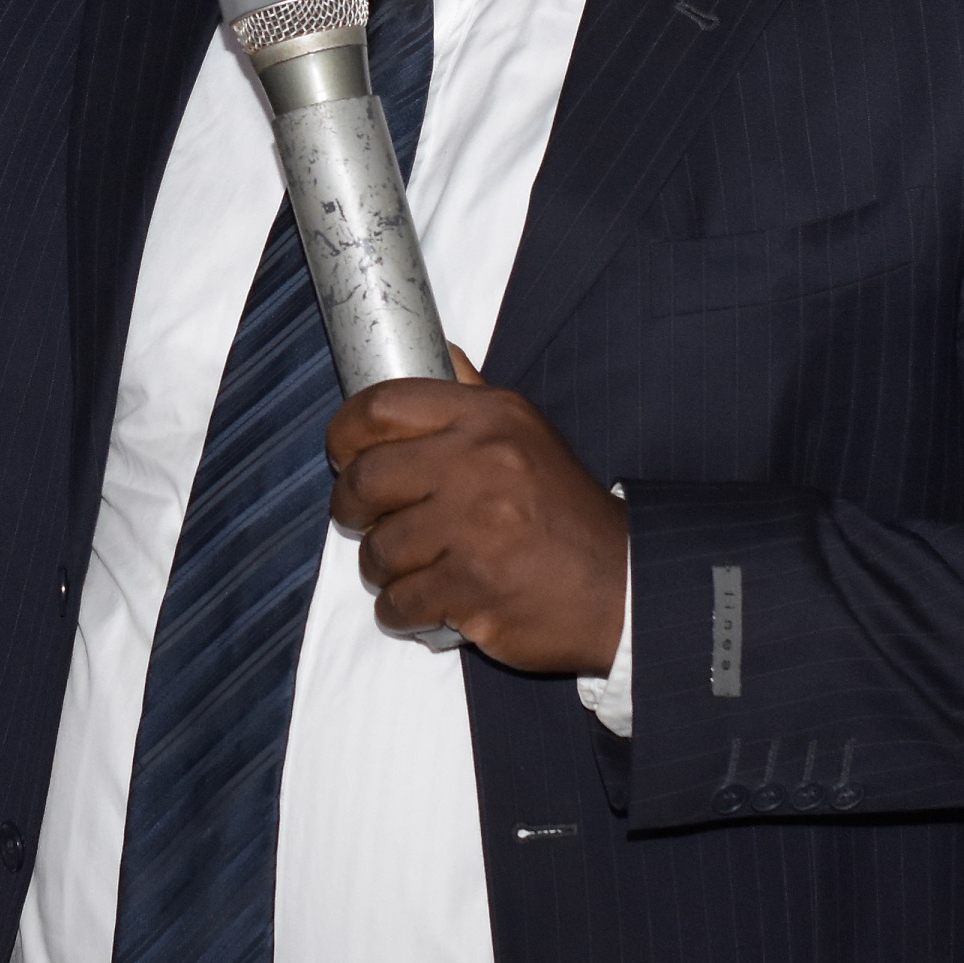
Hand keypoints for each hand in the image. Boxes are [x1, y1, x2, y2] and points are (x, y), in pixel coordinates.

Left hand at [326, 347, 629, 673]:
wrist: (621, 584)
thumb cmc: (563, 512)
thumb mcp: (527, 434)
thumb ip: (473, 395)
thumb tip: (438, 352)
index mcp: (489, 419)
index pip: (381, 406)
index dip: (344, 433)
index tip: (342, 453)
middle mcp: (480, 465)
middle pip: (364, 480)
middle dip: (351, 508)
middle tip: (364, 519)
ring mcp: (475, 529)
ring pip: (377, 550)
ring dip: (383, 567)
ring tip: (413, 567)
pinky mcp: (472, 588)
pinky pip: (398, 602)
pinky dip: (402, 610)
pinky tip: (428, 603)